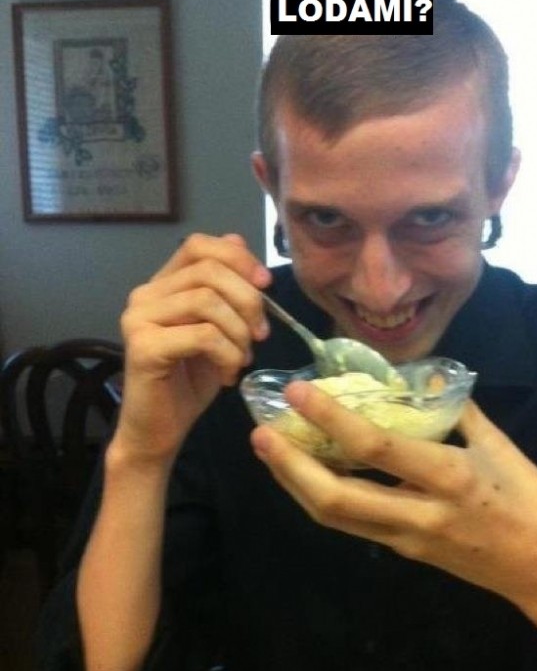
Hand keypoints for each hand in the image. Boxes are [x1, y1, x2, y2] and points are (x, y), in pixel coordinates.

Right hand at [114, 233, 270, 462]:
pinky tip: (228, 376)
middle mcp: (144, 296)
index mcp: (163, 286)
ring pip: (207, 301)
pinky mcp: (143, 347)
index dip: (237, 258)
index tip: (264, 284)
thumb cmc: (189, 382)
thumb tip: (237, 240)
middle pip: (208, 272)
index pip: (198, 246)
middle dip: (247, 300)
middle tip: (260, 335)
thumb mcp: (219, 329)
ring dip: (238, 332)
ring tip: (242, 359)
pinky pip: (203, 335)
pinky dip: (227, 355)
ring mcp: (139, 320)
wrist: (160, 430)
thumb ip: (226, 289)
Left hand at [250, 381, 536, 615]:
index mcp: (450, 479)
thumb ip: (457, 409)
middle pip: (336, 499)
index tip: (299, 391)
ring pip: (335, 518)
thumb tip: (424, 375)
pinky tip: (308, 472)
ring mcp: (407, 539)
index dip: (332, 419)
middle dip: (291, 467)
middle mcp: (419, 514)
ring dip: (295, 484)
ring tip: (271, 450)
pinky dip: (322, 496)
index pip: (377, 448)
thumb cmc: (532, 502)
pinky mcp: (404, 551)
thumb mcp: (502, 447)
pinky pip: (352, 522)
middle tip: (261, 433)